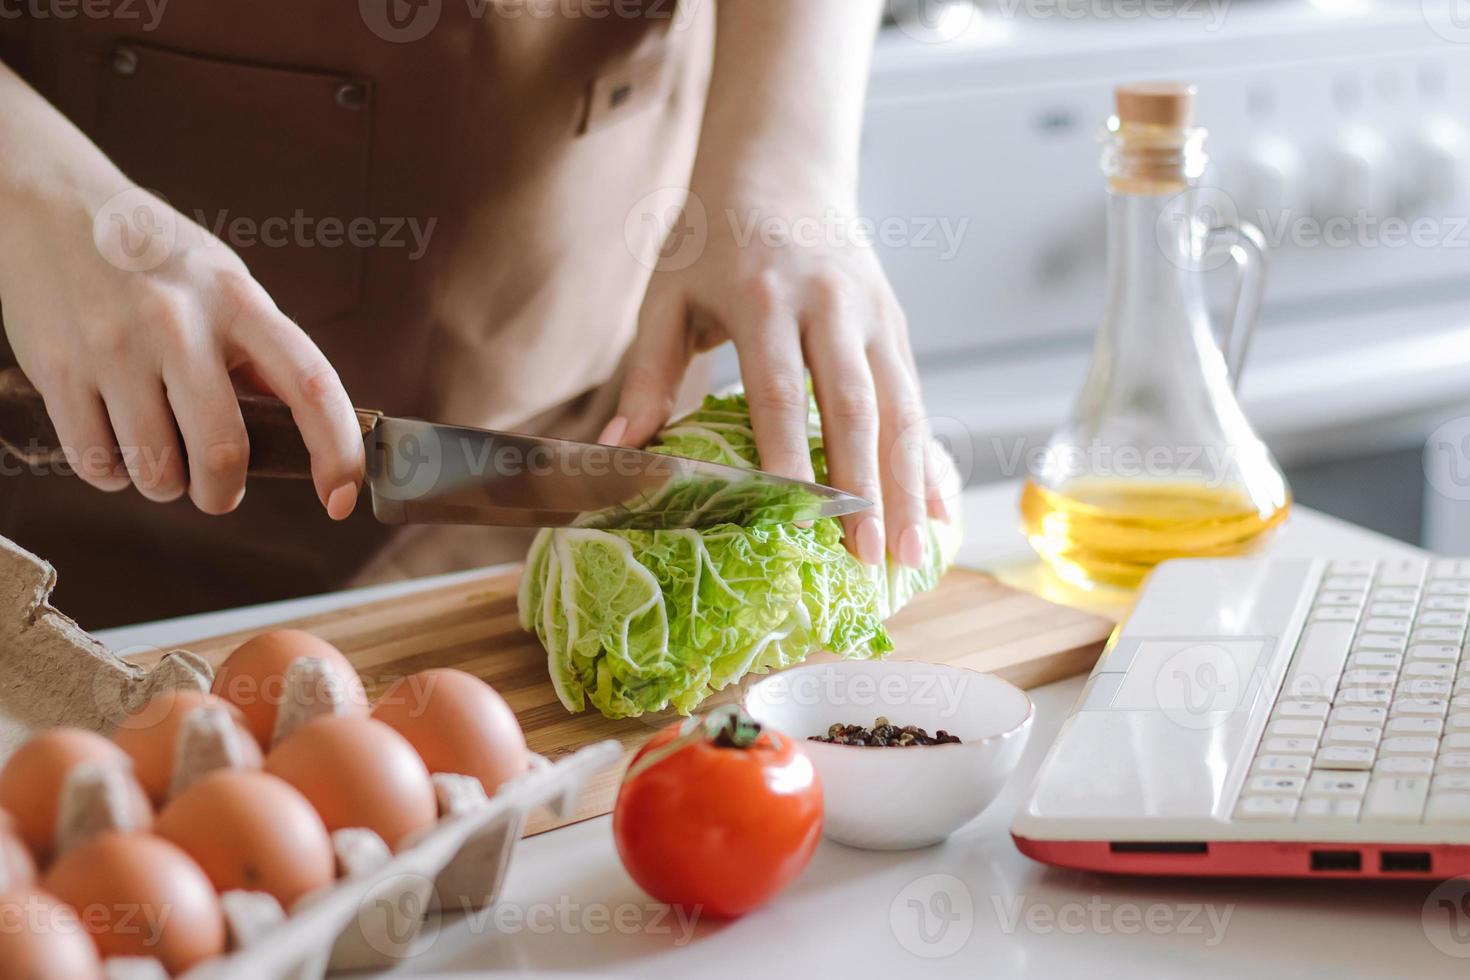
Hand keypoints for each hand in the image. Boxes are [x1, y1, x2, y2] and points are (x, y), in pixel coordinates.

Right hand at [0, 182, 363, 517]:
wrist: (48, 206)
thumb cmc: (157, 261)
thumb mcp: (225, 285)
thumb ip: (262, 355)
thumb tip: (306, 432)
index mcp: (239, 301)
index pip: (311, 385)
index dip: (336, 452)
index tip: (341, 499)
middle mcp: (178, 322)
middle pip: (222, 450)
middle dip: (223, 493)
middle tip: (217, 491)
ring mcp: (113, 346)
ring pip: (155, 469)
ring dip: (165, 486)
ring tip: (159, 458)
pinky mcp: (56, 368)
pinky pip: (95, 462)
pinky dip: (111, 474)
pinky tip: (115, 443)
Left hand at [603, 191, 950, 567]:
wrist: (781, 164)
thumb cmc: (712, 238)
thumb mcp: (668, 294)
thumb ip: (649, 373)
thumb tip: (620, 448)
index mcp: (763, 297)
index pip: (780, 391)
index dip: (791, 457)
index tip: (798, 519)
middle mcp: (829, 304)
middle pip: (854, 406)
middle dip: (865, 487)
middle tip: (869, 556)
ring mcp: (871, 313)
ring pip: (899, 406)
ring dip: (909, 483)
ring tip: (911, 551)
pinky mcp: (894, 322)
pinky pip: (916, 395)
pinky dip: (929, 454)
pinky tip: (939, 505)